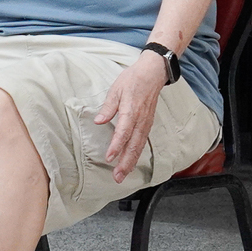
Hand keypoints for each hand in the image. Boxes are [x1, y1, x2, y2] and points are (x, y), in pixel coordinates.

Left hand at [94, 52, 167, 178]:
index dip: (116, 146)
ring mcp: (146, 123)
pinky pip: (142, 142)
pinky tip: (131, 163)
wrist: (153, 74)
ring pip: (139, 146)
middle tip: (117, 177)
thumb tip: (98, 121)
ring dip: (131, 162)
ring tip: (122, 175)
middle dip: (125, 162)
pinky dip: (137, 155)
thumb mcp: (116, 89)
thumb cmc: (133, 80)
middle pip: (133, 145)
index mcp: (131, 110)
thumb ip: (108, 107)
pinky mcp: (148, 124)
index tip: (109, 158)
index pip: (123, 132)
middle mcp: (141, 120)